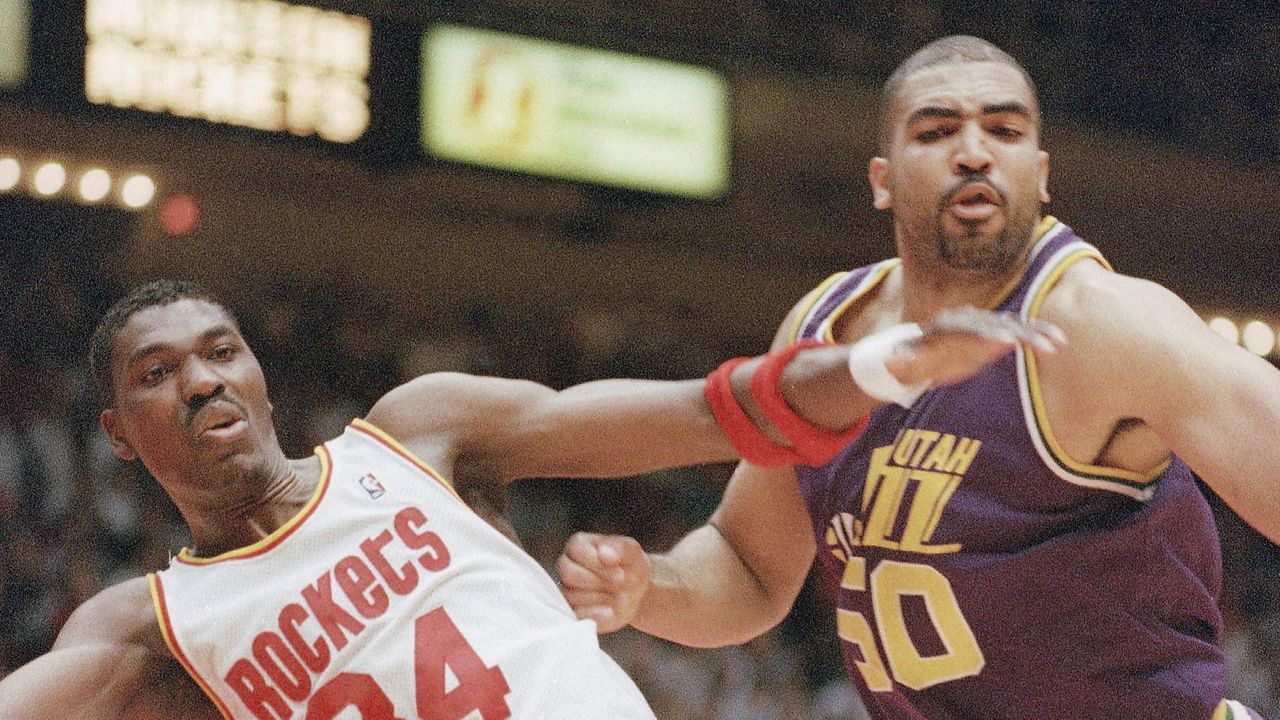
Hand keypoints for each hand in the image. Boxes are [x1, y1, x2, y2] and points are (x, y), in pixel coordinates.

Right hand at [556, 532, 651, 633]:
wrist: (638, 591)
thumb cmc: (630, 565)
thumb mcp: (632, 551)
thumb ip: (619, 548)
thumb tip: (603, 553)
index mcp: (577, 546)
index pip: (576, 550)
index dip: (597, 562)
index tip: (620, 571)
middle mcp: (567, 567)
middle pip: (569, 573)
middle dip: (598, 580)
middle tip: (621, 582)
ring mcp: (568, 591)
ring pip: (572, 595)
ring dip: (601, 597)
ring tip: (623, 597)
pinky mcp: (575, 612)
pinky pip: (577, 615)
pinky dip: (597, 614)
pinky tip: (612, 611)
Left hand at [890, 306, 1065, 386]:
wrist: (919, 351)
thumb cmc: (910, 361)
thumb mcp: (903, 363)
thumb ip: (901, 362)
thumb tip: (890, 360)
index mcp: (946, 325)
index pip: (968, 328)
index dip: (986, 334)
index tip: (1004, 341)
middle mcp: (968, 320)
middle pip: (995, 324)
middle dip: (1017, 333)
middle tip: (1039, 346)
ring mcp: (983, 324)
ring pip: (1012, 325)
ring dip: (1034, 333)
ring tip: (1057, 343)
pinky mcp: (995, 333)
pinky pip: (1019, 331)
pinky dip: (1037, 334)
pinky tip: (1058, 341)